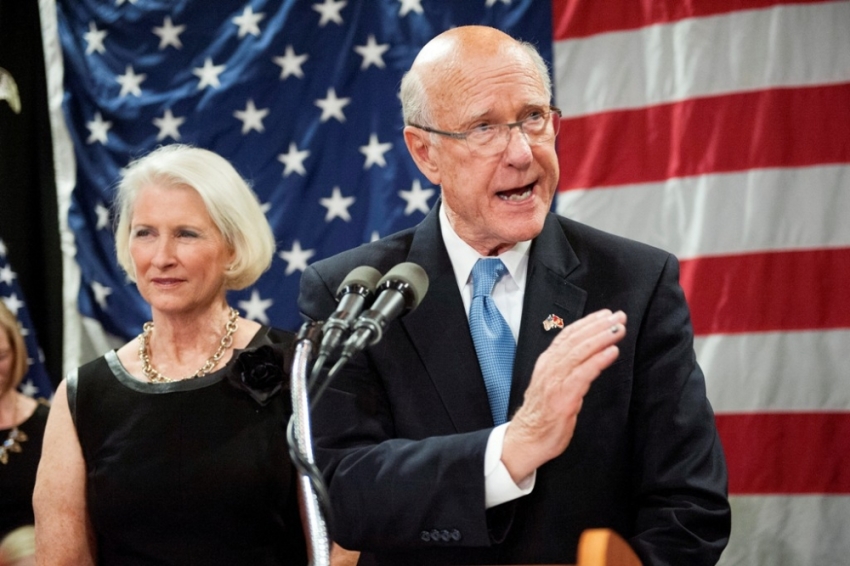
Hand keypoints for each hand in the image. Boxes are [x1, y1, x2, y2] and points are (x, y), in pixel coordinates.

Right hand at [501, 309, 626, 482]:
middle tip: (619, 316)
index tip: (605, 314)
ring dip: (602, 338)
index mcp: (547, 362)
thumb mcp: (552, 384)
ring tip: (619, 329)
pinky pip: (583, 373)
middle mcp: (550, 367)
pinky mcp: (564, 396)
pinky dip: (598, 360)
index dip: (587, 322)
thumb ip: (566, 369)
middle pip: (576, 339)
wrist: (526, 439)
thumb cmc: (542, 415)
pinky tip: (612, 352)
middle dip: (599, 326)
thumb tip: (587, 358)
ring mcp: (556, 381)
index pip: (567, 335)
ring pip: (580, 351)